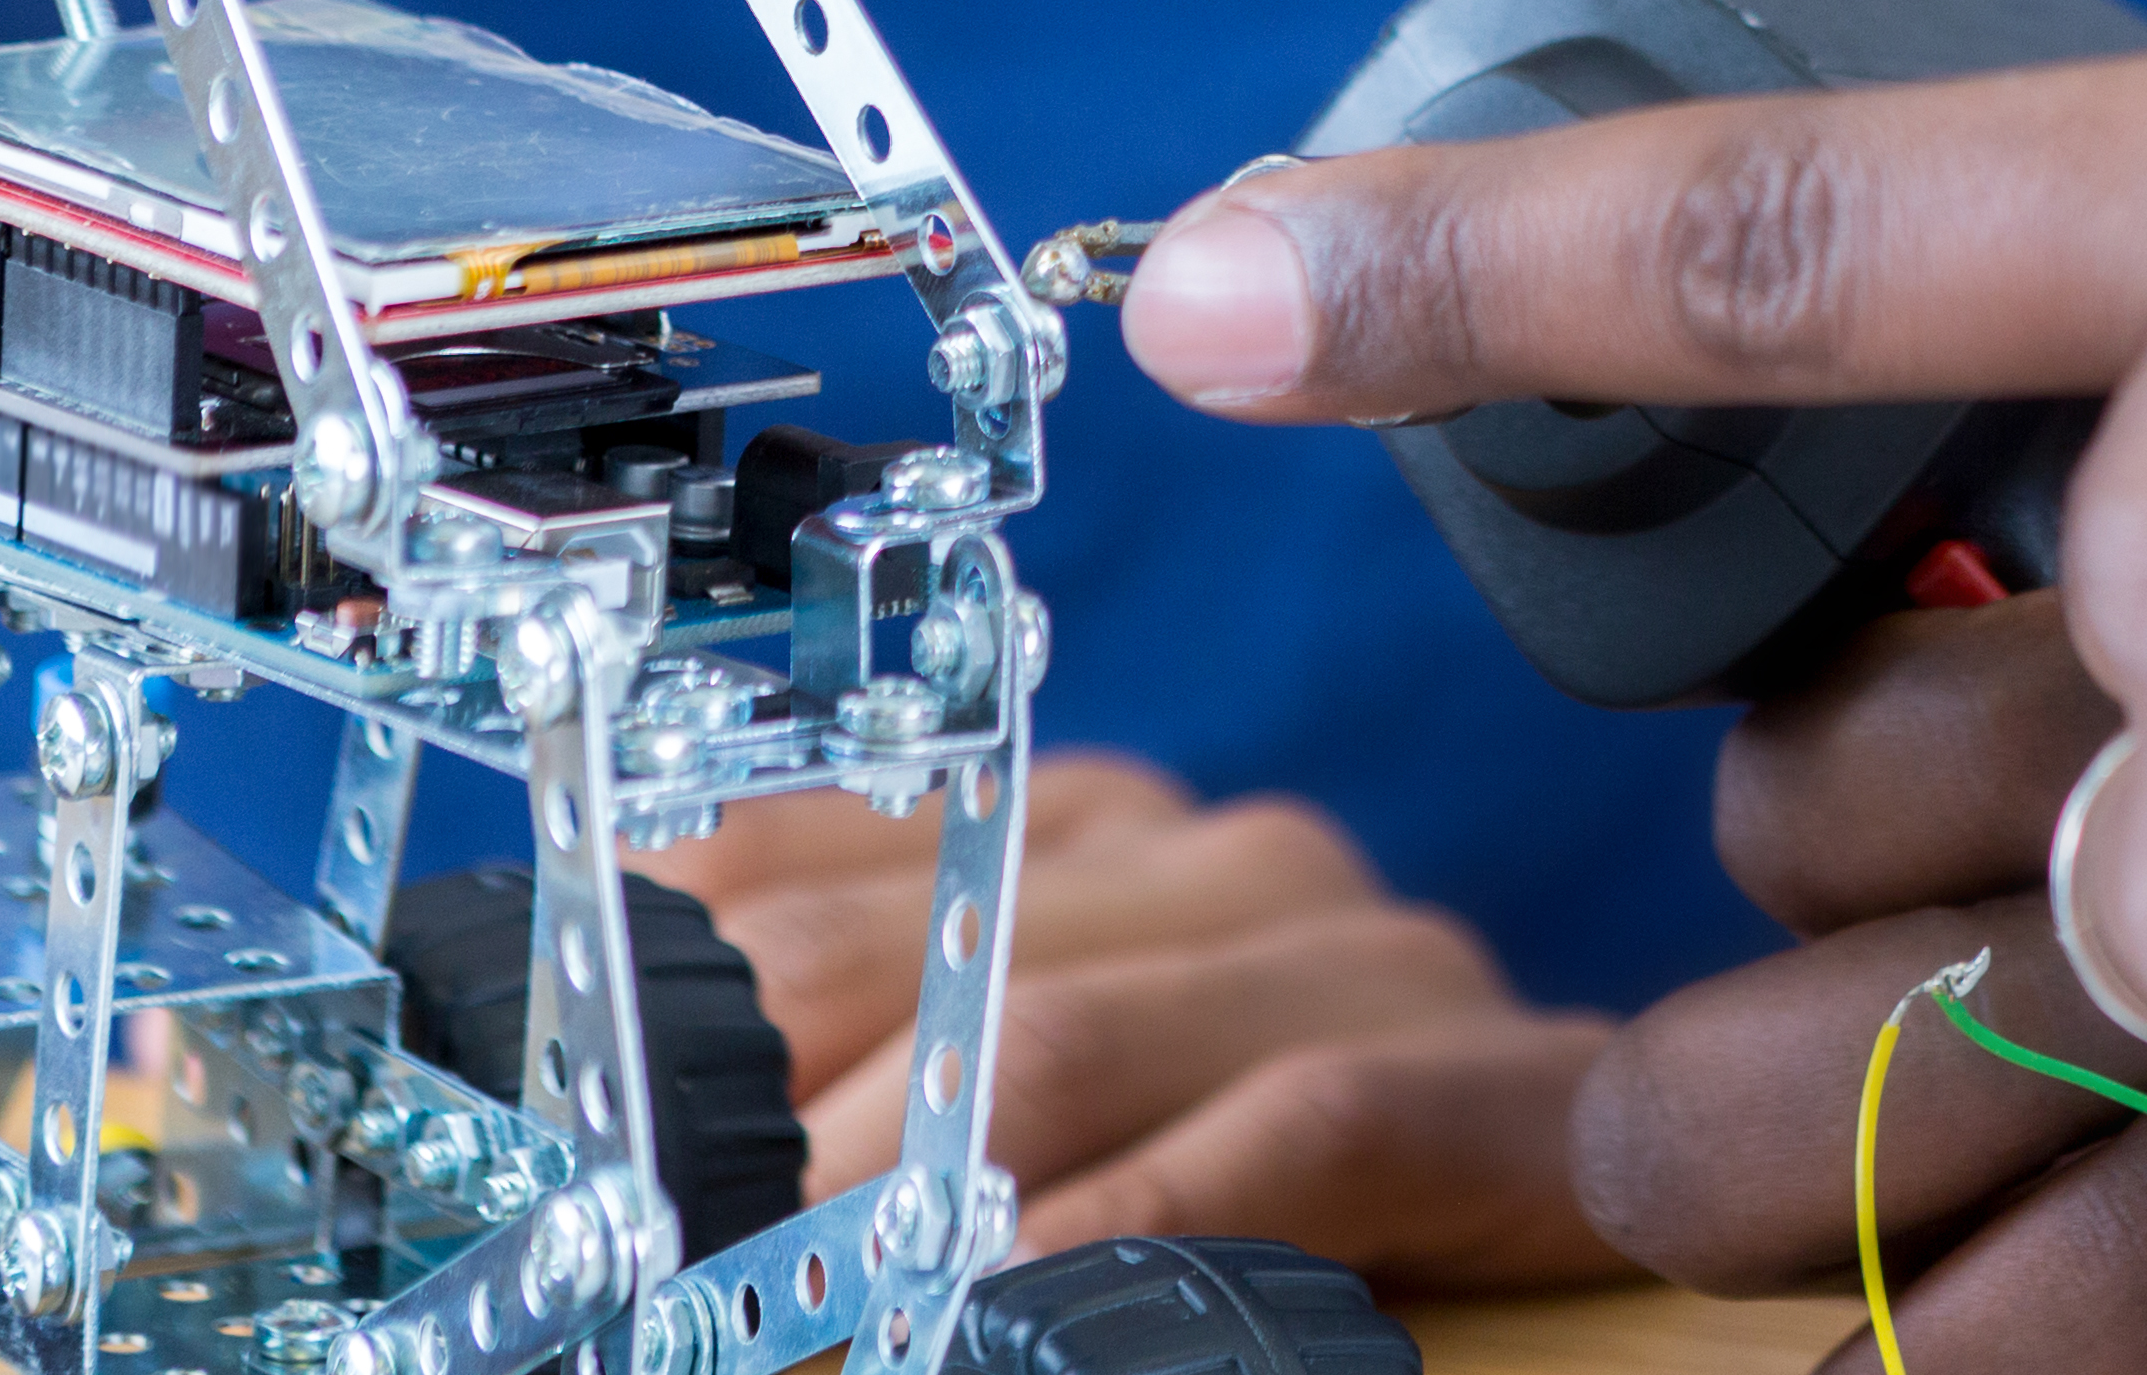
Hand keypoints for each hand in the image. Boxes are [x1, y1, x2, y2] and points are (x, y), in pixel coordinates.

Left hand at [639, 749, 1625, 1290]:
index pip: (795, 866)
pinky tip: (1031, 1314)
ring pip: (1062, 1031)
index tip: (548, 1163)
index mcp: (1076, 831)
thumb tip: (595, 1139)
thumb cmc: (1247, 1195)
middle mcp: (1211, 856)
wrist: (1598, 1245)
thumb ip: (858, 1079)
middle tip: (640, 1275)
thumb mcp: (1024, 1116)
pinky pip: (1291, 1133)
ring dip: (890, 1210)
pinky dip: (1135, 1237)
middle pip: (901, 945)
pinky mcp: (1496, 1071)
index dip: (649, 1021)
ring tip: (790, 1311)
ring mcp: (1359, 949)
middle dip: (739, 1141)